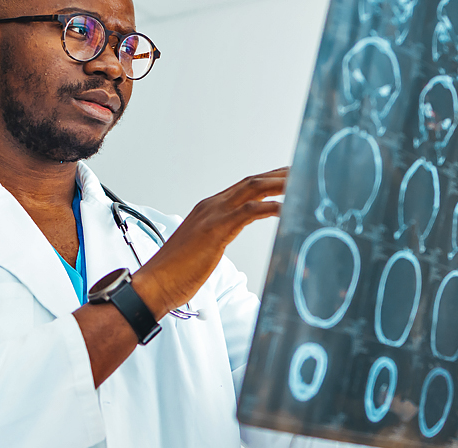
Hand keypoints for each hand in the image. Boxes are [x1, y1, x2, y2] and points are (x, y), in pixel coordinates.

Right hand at [134, 167, 287, 319]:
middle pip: (253, 181)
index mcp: (209, 208)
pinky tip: (287, 208)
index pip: (245, 186)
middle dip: (280, 176)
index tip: (289, 178)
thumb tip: (227, 236)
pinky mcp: (215, 230)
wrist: (153, 284)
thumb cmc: (176, 272)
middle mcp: (212, 206)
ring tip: (302, 183)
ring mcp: (213, 215)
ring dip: (279, 185)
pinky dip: (270, 207)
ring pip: (252, 189)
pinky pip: (249, 211)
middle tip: (304, 172)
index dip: (269, 180)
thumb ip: (218, 236)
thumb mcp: (203, 248)